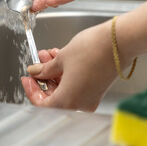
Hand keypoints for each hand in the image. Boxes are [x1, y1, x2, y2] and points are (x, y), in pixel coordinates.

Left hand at [21, 0, 146, 110]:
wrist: (120, 41)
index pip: (42, 103)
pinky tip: (60, 57)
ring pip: (64, 88)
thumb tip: (35, 72)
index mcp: (68, 101)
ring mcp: (90, 97)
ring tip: (47, 54)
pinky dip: (65, 73)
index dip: (31, 90)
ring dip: (54, 71)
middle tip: (37, 62)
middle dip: (43, 77)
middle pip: (53, 96)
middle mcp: (80, 103)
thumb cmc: (93, 50)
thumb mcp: (61, 58)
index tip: (26, 78)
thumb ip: (45, 68)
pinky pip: (75, 85)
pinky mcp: (97, 88)